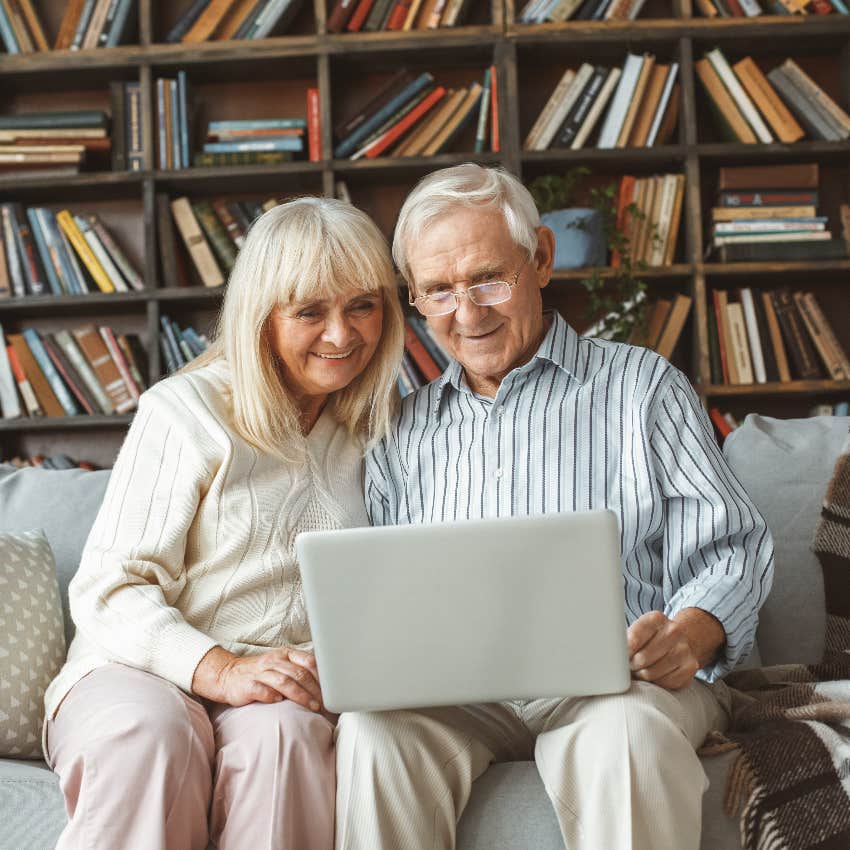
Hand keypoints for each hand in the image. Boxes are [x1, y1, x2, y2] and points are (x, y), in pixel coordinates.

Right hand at [192, 645, 323, 709]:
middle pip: (299, 674)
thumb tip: (326, 682)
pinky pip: (263, 691)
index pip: (308, 661)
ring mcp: (260, 673)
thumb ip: (300, 669)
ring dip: (301, 696)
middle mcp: (274, 661)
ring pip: (284, 682)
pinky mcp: (248, 685)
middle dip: (314, 690)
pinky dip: (273, 696)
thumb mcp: (281, 664)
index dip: (322, 676)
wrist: (228, 675)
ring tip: (312, 707)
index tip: (331, 691)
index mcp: (285, 654)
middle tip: (324, 704)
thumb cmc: (261, 672)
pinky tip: (281, 702)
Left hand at [627, 611, 700, 690]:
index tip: (620, 656)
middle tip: (629, 665)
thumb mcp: (636, 630)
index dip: (624, 652)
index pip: (633, 638)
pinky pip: (665, 683)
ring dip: (642, 676)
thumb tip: (610, 655)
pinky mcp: (691, 667)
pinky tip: (654, 675)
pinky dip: (656, 683)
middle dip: (631, 665)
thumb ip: (623, 639)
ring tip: (639, 670)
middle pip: (642, 658)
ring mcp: (684, 649)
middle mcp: (673, 631)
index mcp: (656, 618)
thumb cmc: (649, 638)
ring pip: (652, 673)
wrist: (679, 641)